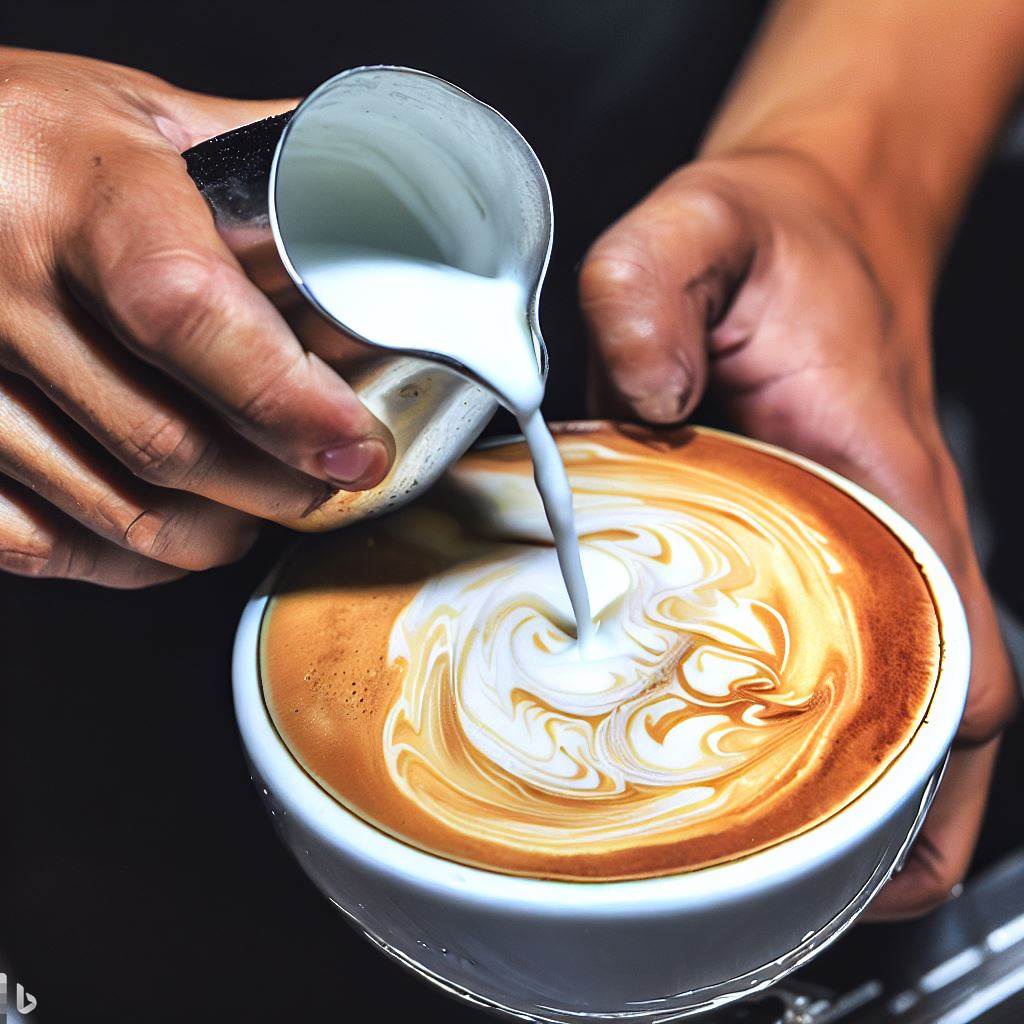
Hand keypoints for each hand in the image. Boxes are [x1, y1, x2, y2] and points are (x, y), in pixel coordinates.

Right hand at [0, 48, 392, 587]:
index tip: (358, 443)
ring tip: (269, 509)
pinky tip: (174, 540)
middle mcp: (4, 288)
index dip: (289, 399)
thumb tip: (375, 202)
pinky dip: (126, 561)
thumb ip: (257, 164)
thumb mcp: (147, 117)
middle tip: (335, 476)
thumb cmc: (34, 136)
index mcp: (80, 195)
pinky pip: (36, 540)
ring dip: (217, 532)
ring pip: (115, 508)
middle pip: (168, 440)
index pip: (189, 314)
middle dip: (280, 484)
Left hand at [580, 149, 1016, 918]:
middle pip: (934, 713)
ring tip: (769, 876)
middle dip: (887, 820)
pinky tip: (731, 761)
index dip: (937, 764)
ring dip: (849, 791)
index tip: (881, 852)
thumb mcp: (694, 224)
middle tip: (798, 904)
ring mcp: (857, 548)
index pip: (961, 650)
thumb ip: (647, 285)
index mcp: (885, 479)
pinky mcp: (814, 546)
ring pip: (885, 698)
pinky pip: (829, 656)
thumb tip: (638, 393)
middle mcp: (889, 532)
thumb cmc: (772, 238)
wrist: (810, 221)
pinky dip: (801, 723)